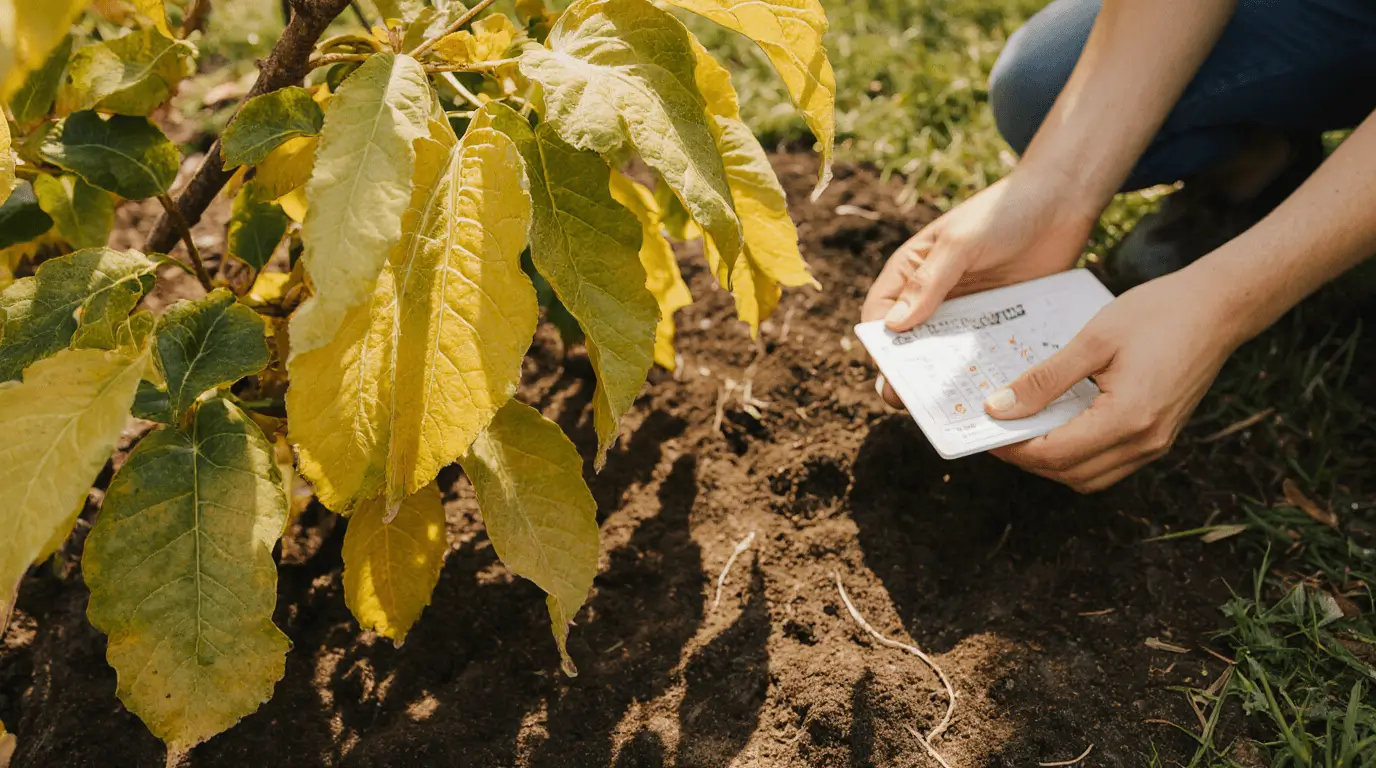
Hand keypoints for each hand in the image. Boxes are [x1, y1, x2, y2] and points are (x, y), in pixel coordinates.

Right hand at [862, 172, 1098, 406]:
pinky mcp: (998, 321)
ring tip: (954, 409)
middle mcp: (932, 297)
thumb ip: (929, 282)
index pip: (879, 316)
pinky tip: (994, 392)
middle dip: (911, 374)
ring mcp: (965, 312)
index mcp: (910, 272)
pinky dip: (984, 372)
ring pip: (945, 355)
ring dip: (947, 379)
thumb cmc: (1002, 212)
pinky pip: (984, 353)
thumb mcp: (961, 243)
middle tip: (918, 405)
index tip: (889, 376)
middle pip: (909, 344)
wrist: (1061, 201)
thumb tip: (893, 327)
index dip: (879, 347)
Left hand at [983, 271, 1242, 491]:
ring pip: (1089, 477)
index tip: (985, 429)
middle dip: (1027, 458)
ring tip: (1024, 428)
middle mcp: (1144, 442)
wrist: (1217, 308)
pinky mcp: (1159, 437)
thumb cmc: (1158, 314)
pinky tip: (1059, 426)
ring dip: (1052, 462)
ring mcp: (1156, 444)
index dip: (1014, 447)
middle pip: (1069, 473)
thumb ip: (1043, 380)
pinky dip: (1078, 456)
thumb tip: (999, 408)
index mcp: (1128, 419)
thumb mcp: (1092, 342)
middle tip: (998, 428)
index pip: (1055, 454)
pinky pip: (1109, 464)